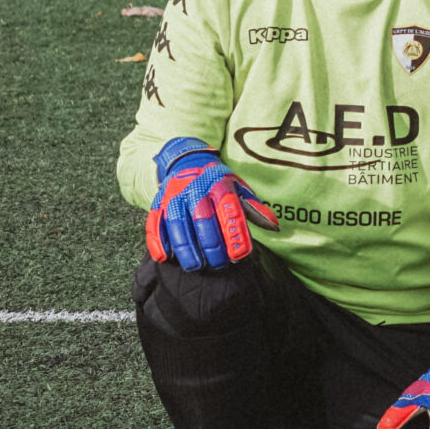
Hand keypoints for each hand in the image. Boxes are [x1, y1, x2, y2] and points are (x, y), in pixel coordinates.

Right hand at [145, 138, 277, 269]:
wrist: (187, 161)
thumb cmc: (218, 182)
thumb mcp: (239, 189)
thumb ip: (254, 209)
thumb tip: (274, 226)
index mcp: (220, 185)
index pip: (229, 211)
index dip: (234, 234)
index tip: (239, 256)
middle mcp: (196, 189)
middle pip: (202, 219)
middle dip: (211, 245)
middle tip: (219, 265)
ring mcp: (175, 196)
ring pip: (178, 224)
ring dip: (186, 248)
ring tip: (195, 266)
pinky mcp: (158, 203)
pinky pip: (155, 223)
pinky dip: (158, 241)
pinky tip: (164, 258)